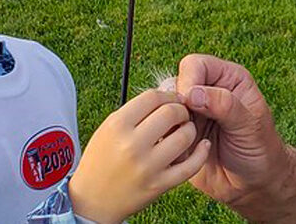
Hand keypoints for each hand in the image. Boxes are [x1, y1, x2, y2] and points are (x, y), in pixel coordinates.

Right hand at [67, 90, 209, 223]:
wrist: (92, 200)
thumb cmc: (101, 159)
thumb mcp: (109, 128)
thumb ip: (135, 111)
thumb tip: (167, 95)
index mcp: (117, 126)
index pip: (152, 96)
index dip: (167, 95)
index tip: (172, 100)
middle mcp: (132, 145)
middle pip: (171, 112)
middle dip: (181, 110)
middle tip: (181, 114)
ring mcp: (146, 167)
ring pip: (184, 136)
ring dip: (191, 129)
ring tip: (186, 130)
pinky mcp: (158, 185)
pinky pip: (190, 166)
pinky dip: (201, 153)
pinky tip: (203, 146)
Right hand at [175, 54, 290, 214]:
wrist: (254, 184)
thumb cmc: (261, 150)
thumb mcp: (249, 126)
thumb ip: (225, 105)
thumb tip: (192, 93)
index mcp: (227, 78)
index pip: (195, 65)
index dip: (188, 81)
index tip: (189, 104)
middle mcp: (207, 91)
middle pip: (174, 84)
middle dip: (176, 106)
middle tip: (188, 126)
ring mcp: (192, 112)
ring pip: (164, 108)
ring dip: (170, 125)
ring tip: (189, 141)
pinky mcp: (181, 134)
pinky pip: (162, 131)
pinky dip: (167, 142)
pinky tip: (184, 154)